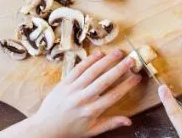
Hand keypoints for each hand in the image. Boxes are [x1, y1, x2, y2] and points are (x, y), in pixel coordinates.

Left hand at [26, 50, 141, 136]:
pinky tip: (99, 54)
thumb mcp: (92, 131)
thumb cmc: (70, 130)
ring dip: (106, 61)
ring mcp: (72, 90)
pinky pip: (77, 69)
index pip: (113, 96)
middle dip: (119, 69)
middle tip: (131, 59)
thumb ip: (111, 123)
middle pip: (104, 81)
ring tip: (118, 52)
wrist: (44, 128)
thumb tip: (129, 122)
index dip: (127, 85)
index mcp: (91, 111)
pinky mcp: (63, 84)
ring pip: (91, 72)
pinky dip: (88, 61)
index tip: (137, 77)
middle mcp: (82, 99)